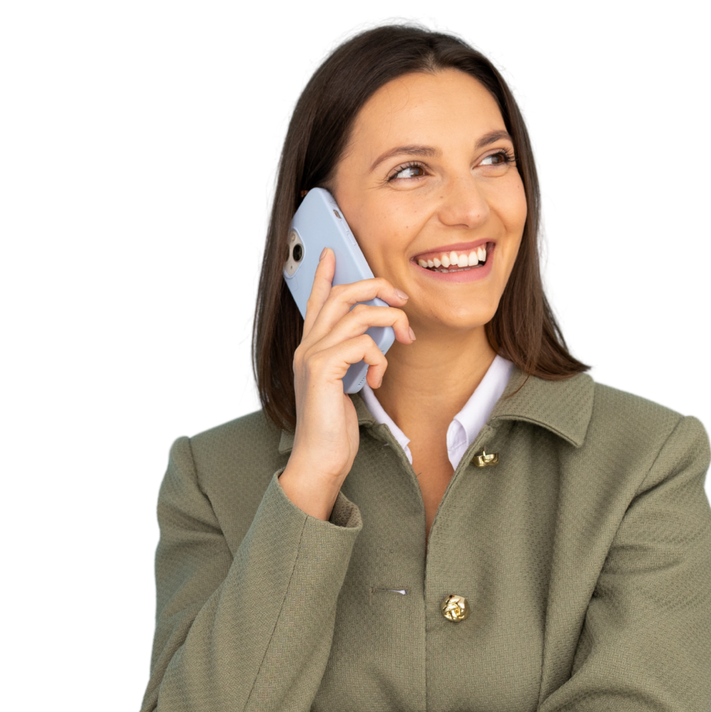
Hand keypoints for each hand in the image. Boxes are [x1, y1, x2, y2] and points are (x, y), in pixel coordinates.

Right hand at [278, 247, 413, 519]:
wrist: (320, 459)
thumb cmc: (334, 429)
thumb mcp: (345, 386)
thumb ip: (352, 360)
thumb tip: (375, 343)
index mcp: (310, 348)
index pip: (316, 301)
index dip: (325, 274)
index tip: (333, 253)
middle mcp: (307, 346)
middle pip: (342, 295)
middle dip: (376, 287)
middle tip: (401, 299)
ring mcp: (312, 355)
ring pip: (358, 313)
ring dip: (390, 322)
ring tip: (403, 340)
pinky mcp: (323, 368)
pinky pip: (362, 343)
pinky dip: (380, 358)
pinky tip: (378, 380)